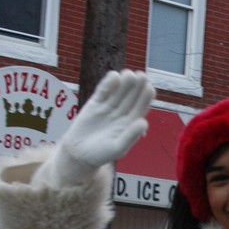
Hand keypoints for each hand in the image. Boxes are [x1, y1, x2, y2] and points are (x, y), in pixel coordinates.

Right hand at [40, 70, 153, 184]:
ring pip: (118, 92)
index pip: (140, 108)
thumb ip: (131, 136)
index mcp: (130, 123)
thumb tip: (145, 123)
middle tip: (142, 75)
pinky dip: (108, 84)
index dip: (145, 98)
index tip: (150, 89)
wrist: (78, 153)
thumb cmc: (100, 154)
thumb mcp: (117, 148)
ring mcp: (109, 107)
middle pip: (131, 97)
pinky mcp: (95, 103)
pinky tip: (114, 76)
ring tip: (129, 74)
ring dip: (125, 83)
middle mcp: (121, 113)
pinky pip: (103, 91)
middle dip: (137, 87)